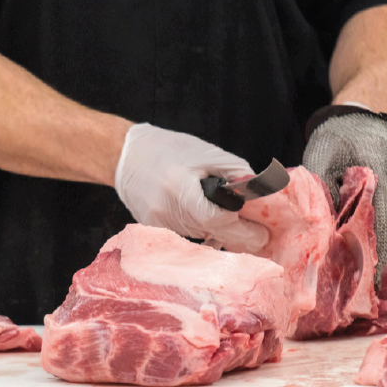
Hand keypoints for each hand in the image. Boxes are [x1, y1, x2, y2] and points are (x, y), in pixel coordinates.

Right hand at [115, 123, 269, 252]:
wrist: (125, 157)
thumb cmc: (168, 149)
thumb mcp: (207, 153)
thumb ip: (235, 173)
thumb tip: (261, 194)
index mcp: (180, 187)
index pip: (217, 219)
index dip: (242, 228)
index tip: (261, 233)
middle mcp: (167, 210)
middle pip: (211, 233)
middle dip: (238, 237)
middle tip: (258, 237)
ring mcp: (158, 224)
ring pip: (201, 236)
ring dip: (218, 231)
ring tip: (228, 218)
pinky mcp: (153, 230)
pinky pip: (187, 235)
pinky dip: (200, 229)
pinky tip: (202, 216)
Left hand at [303, 105, 386, 286]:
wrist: (363, 110)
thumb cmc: (337, 133)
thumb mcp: (320, 159)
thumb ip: (321, 192)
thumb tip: (320, 230)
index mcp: (381, 174)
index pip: (377, 225)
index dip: (369, 256)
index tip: (365, 283)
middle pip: (385, 229)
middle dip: (370, 256)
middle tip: (354, 285)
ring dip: (372, 242)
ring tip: (356, 270)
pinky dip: (375, 226)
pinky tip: (360, 241)